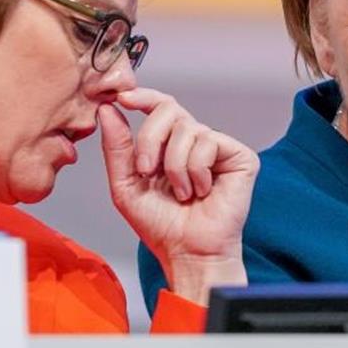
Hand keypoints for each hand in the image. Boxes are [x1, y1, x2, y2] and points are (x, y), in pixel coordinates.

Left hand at [98, 88, 259, 304]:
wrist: (188, 252)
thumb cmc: (160, 225)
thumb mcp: (126, 185)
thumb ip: (117, 147)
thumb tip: (108, 110)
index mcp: (169, 143)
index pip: (158, 105)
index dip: (142, 95)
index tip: (122, 97)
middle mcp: (194, 139)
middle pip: (169, 109)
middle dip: (150, 138)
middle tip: (146, 170)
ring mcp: (218, 146)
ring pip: (188, 128)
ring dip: (174, 166)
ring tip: (181, 193)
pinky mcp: (239, 156)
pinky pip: (209, 142)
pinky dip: (196, 170)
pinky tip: (202, 190)